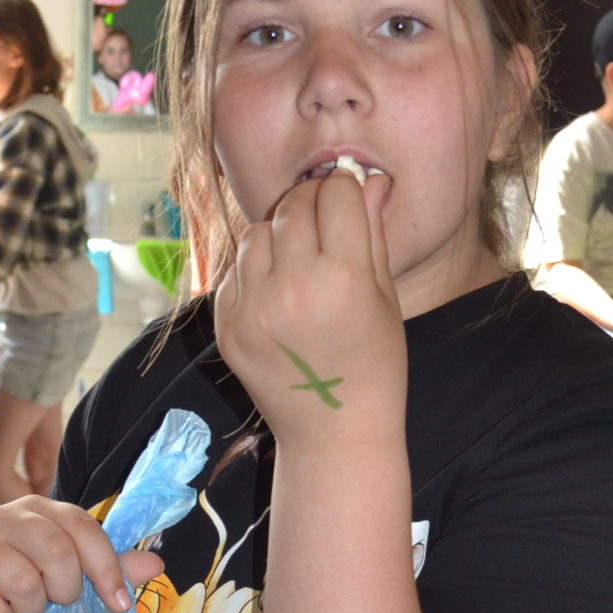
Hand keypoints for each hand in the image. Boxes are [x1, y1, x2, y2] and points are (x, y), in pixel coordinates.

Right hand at [0, 495, 163, 612]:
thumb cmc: (36, 602)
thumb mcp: (80, 586)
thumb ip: (114, 571)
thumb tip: (156, 563)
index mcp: (41, 510)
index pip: (82, 528)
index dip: (106, 568)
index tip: (118, 604)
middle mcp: (3, 517)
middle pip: (55, 551)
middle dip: (65, 591)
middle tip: (55, 605)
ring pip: (23, 583)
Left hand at [213, 168, 405, 448]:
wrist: (333, 434)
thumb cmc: (374, 366)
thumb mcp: (385, 298)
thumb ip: (372, 233)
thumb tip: (369, 179)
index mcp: (343, 278)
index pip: (336, 194)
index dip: (345, 190)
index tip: (348, 199)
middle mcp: (292, 287)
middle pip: (294, 205)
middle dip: (311, 203)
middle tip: (324, 221)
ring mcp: (253, 307)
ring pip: (258, 232)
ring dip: (279, 234)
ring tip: (298, 260)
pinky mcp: (227, 324)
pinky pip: (236, 270)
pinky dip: (255, 270)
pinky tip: (278, 293)